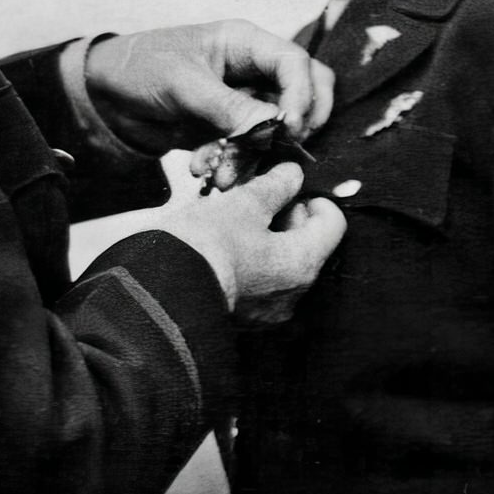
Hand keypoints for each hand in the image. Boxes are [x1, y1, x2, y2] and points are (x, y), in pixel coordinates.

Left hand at [84, 21, 333, 154]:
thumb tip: (274, 128)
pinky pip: (249, 150)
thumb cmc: (140, 66)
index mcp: (245, 43)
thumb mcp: (184, 84)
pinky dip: (233, 164)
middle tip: (280, 150)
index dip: (302, 95)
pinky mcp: (229, 129)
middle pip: (305, 94)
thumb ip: (229, 107)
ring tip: (224, 175)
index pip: (295, 63)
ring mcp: (243, 102)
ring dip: (256, 156)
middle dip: (296, 127)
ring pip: (276, 131)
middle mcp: (252, 71)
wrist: (105, 95)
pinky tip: (205, 171)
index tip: (290, 127)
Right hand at [158, 161, 345, 324]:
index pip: (333, 224)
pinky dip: (249, 261)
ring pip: (281, 264)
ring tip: (235, 221)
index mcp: (302, 264)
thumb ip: (275, 186)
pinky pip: (258, 283)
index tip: (290, 188)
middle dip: (286, 217)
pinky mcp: (242, 319)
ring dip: (266, 238)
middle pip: (308, 245)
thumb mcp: (243, 204)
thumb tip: (292, 174)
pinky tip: (224, 245)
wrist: (159, 290)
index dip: (315, 197)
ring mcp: (267, 312)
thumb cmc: (205, 246)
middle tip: (256, 199)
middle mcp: (292, 295)